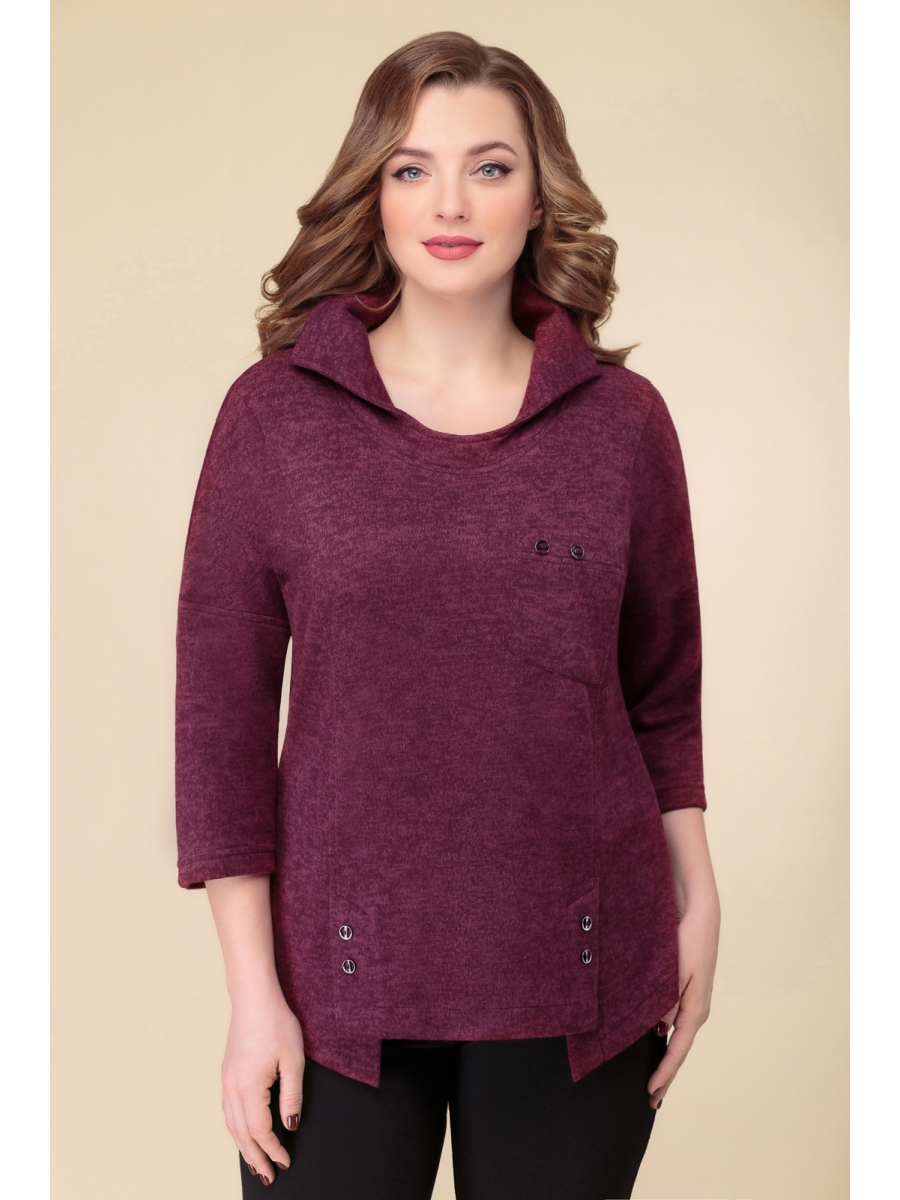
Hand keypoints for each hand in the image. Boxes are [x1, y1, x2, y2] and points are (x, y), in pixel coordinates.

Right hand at [221, 993, 305, 1185]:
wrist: (254, 997)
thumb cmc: (276, 1023)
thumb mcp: (293, 1060)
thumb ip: (292, 1095)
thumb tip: (291, 1124)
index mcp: (248, 1087)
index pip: (260, 1131)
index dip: (273, 1150)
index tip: (285, 1162)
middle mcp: (232, 1087)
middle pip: (242, 1134)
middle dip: (255, 1157)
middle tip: (267, 1177)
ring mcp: (226, 1080)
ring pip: (232, 1124)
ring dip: (243, 1146)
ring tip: (255, 1163)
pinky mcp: (227, 1072)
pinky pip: (229, 1110)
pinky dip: (236, 1128)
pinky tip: (243, 1132)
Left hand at [647, 900, 718, 1108]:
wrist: (700, 916)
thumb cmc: (687, 941)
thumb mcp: (674, 972)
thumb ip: (666, 1002)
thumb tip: (659, 1029)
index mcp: (694, 1010)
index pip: (677, 1051)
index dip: (664, 1073)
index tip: (651, 1092)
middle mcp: (696, 1011)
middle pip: (679, 1050)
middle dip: (666, 1075)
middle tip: (652, 1100)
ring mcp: (694, 1002)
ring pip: (678, 1038)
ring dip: (666, 1058)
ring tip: (654, 1079)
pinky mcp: (689, 992)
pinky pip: (677, 1023)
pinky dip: (667, 1039)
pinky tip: (656, 1041)